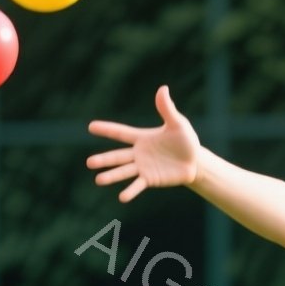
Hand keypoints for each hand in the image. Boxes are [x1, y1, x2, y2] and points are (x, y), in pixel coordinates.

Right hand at [86, 86, 201, 202]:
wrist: (195, 161)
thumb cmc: (186, 140)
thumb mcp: (178, 123)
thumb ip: (167, 109)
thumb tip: (162, 88)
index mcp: (142, 138)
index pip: (121, 133)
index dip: (106, 129)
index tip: (90, 127)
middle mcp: (138, 153)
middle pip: (117, 156)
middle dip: (104, 159)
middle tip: (89, 163)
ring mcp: (143, 167)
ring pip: (124, 171)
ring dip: (111, 176)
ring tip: (98, 180)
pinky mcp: (150, 179)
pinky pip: (138, 185)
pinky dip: (130, 191)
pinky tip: (122, 197)